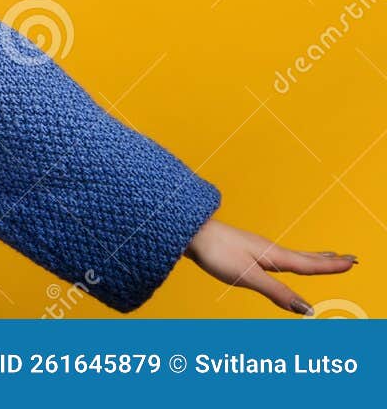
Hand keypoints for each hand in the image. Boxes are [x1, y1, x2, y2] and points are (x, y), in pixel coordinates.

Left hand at [184, 217, 357, 314]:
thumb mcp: (248, 276)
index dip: (330, 266)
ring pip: (291, 254)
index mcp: (274, 256)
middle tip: (349, 258)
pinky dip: (291, 257)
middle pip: (304, 257)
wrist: (188, 231)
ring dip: (312, 257)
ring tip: (325, 256)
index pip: (309, 264)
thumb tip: (306, 309)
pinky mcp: (244, 247)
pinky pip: (276, 254)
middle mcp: (269, 249)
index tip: (352, 262)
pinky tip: (283, 259)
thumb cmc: (216, 252)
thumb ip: (277, 293)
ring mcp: (256, 247)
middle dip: (327, 260)